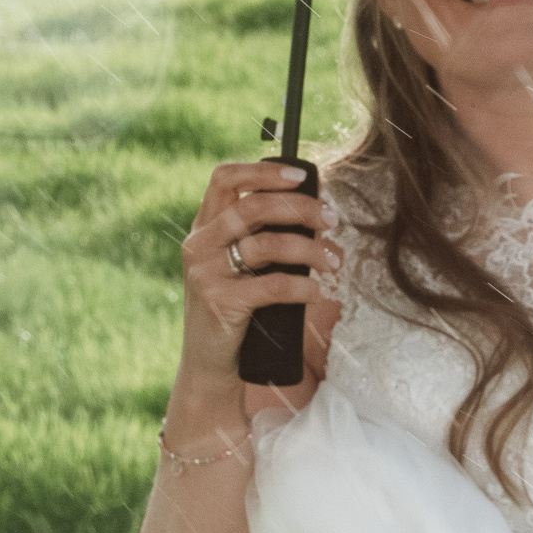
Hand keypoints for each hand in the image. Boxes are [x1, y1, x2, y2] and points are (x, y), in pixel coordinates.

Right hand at [177, 160, 335, 378]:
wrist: (209, 363)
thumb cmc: (235, 308)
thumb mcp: (237, 265)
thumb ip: (259, 235)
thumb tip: (314, 211)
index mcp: (203, 227)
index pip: (225, 178)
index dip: (263, 170)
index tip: (301, 176)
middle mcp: (199, 244)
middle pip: (254, 205)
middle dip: (301, 208)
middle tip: (331, 220)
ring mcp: (206, 272)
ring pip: (268, 244)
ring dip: (310, 250)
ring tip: (332, 261)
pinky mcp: (220, 302)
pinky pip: (273, 285)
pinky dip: (303, 287)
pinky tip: (317, 291)